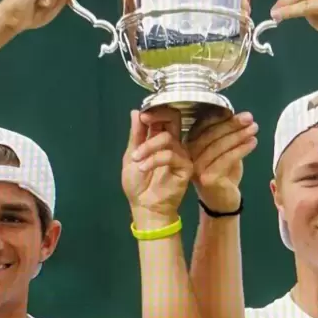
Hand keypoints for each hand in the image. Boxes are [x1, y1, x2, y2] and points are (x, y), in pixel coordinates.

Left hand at [123, 108, 192, 224]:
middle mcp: (172, 143)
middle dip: (158, 117)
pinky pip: (171, 155)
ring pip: (167, 138)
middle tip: (146, 121)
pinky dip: (154, 159)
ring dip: (148, 146)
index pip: (163, 116)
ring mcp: (181, 154)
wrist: (144, 206)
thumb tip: (135, 111)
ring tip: (136, 159)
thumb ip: (135, 134)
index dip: (154, 111)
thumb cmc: (137, 184)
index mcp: (158, 138)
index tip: (142, 115)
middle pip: (174, 118)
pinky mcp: (186, 166)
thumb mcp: (131, 156)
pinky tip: (143, 167)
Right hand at [184, 109, 258, 212]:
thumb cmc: (223, 174)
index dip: (224, 118)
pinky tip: (252, 143)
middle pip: (211, 134)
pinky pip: (226, 159)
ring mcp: (197, 167)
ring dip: (238, 136)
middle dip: (232, 125)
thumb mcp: (224, 151)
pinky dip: (241, 149)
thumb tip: (241, 117)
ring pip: (219, 146)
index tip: (244, 115)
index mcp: (190, 144)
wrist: (222, 202)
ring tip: (254, 129)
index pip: (205, 125)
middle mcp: (189, 155)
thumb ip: (226, 136)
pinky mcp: (207, 178)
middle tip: (250, 119)